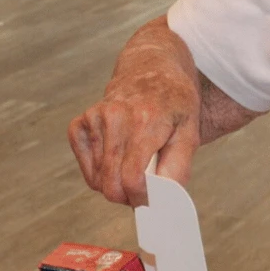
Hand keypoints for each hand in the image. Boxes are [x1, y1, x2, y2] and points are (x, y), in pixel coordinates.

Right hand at [68, 18, 201, 205]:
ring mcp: (93, 119)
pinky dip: (102, 172)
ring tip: (135, 166)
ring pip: (98, 180)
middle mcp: (114, 117)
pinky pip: (88, 169)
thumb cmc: (174, 104)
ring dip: (116, 183)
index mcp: (145, 120)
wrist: (150, 71)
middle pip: (111, 183)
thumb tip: (163, 199)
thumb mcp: (190, 132)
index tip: (150, 198)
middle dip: (128, 195)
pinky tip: (119, 156)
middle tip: (144, 188)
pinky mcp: (79, 124)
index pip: (131, 178)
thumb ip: (178, 168)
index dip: (140, 197)